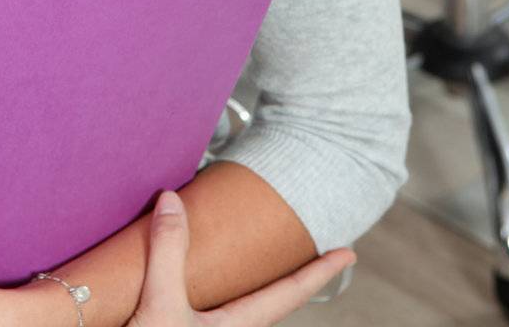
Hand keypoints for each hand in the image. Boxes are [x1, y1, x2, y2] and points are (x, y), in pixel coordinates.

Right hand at [129, 192, 353, 325]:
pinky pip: (211, 308)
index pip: (288, 294)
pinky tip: (204, 276)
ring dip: (253, 285)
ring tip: (261, 262)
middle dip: (290, 279)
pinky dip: (218, 287)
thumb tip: (174, 200)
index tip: (349, 252)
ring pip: (239, 307)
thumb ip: (168, 253)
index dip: (319, 272)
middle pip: (269, 303)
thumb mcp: (158, 306)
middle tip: (312, 254)